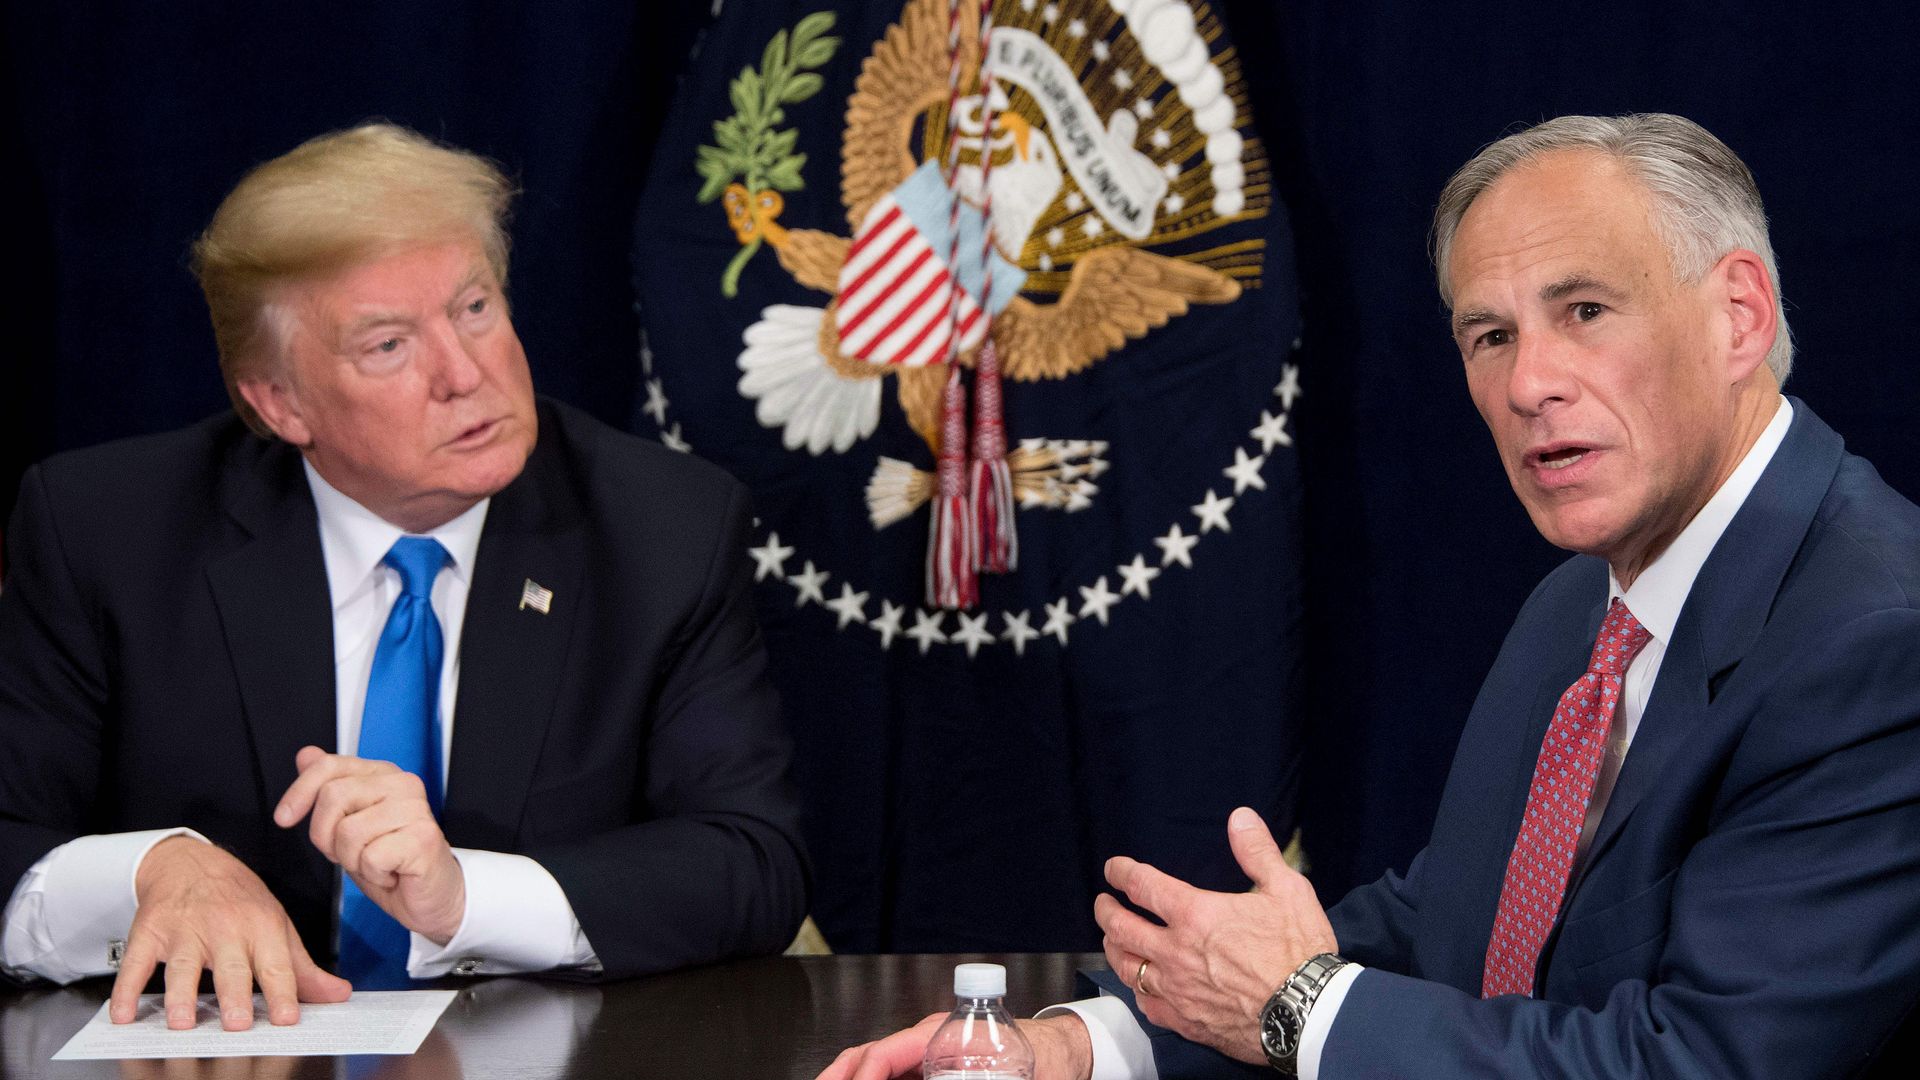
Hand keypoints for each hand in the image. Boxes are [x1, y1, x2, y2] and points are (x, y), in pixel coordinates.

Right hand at [113, 836, 350, 1030]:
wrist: (190, 861)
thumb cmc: (239, 901)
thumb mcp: (276, 925)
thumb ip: (302, 968)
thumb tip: (338, 996)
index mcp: (261, 926)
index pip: (276, 964)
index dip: (284, 992)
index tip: (288, 1019)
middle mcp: (224, 927)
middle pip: (230, 966)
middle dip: (234, 995)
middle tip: (238, 1024)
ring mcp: (184, 929)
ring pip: (182, 965)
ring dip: (180, 995)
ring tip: (181, 1023)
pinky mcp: (149, 932)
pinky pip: (136, 962)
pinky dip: (126, 988)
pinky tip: (123, 1015)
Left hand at [274, 746, 465, 943]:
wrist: (432, 895)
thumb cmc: (392, 861)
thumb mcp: (349, 824)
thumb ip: (329, 787)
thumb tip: (306, 754)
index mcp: (383, 774)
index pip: (329, 766)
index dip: (299, 791)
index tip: (284, 817)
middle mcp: (402, 784)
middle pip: (333, 796)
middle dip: (327, 837)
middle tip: (352, 852)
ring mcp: (416, 810)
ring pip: (348, 831)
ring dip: (353, 860)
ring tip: (375, 863)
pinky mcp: (423, 838)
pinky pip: (371, 857)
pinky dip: (373, 874)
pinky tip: (391, 873)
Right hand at [815, 1012, 1092, 1079]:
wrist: (1067, 1049)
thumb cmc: (1049, 1058)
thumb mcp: (1018, 1078)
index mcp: (946, 1034)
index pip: (886, 1052)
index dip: (864, 1077)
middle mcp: (932, 1039)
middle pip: (870, 1056)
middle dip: (840, 1076)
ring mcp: (930, 1054)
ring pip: (877, 1065)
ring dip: (852, 1077)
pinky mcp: (935, 1069)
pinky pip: (895, 1076)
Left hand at [1095, 807, 1336, 1063]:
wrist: (1310, 1015)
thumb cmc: (1300, 951)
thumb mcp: (1288, 890)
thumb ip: (1258, 852)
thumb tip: (1240, 817)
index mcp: (1195, 914)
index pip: (1142, 886)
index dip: (1121, 873)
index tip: (1113, 869)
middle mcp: (1175, 952)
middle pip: (1121, 928)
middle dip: (1105, 911)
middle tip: (1102, 903)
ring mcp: (1177, 990)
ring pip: (1127, 968)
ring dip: (1114, 950)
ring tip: (1112, 940)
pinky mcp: (1186, 1022)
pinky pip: (1147, 1006)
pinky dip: (1138, 992)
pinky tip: (1140, 988)